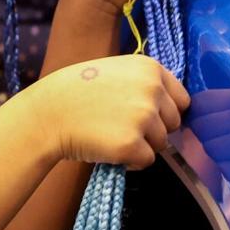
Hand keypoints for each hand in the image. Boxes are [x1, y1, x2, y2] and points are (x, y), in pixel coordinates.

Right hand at [23, 55, 189, 168]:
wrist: (48, 113)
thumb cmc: (77, 93)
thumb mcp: (116, 71)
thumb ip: (144, 83)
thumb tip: (172, 107)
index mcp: (150, 68)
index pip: (181, 100)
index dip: (164, 112)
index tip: (144, 116)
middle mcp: (152, 89)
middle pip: (174, 123)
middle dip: (153, 130)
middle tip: (122, 126)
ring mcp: (143, 117)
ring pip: (161, 144)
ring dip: (141, 145)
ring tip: (111, 135)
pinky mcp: (131, 144)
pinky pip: (147, 161)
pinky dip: (131, 161)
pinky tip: (109, 149)